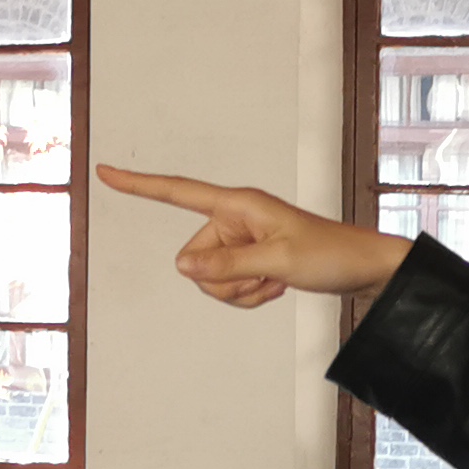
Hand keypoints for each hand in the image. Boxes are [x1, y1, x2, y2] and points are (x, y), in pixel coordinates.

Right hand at [98, 168, 414, 309]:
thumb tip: (182, 267)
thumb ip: (227, 265)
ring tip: (275, 281)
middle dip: (223, 281)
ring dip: (240, 291)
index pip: (178, 191)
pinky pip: (229, 288)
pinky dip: (250, 295)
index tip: (105, 172)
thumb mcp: (278, 261)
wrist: (363, 269)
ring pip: (210, 280)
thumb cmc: (330, 254)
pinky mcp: (250, 260)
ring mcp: (241, 241)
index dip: (139, 186)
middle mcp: (234, 219)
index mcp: (237, 204)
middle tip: (265, 276)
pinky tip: (277, 287)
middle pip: (193, 259)